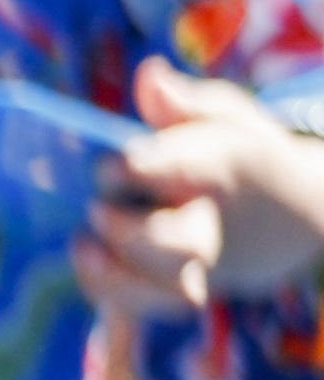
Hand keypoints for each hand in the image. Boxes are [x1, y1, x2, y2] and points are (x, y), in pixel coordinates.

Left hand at [85, 58, 323, 319]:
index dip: (144, 166)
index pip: (183, 169)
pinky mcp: (185, 288)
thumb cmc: (243, 156)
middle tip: (98, 210)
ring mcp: (201, 265)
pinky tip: (86, 263)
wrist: (298, 213)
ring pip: (161, 284)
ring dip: (116, 269)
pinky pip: (148, 304)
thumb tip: (149, 75)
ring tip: (82, 244)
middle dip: (131, 229)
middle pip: (177, 242)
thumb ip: (186, 100)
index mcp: (223, 172)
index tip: (121, 160)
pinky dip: (113, 292)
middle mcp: (214, 225)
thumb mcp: (229, 118)